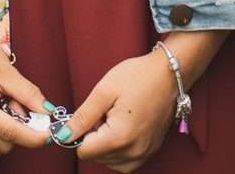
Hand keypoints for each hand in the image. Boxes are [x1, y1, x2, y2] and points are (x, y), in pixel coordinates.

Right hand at [0, 24, 53, 155]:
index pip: (11, 133)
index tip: (50, 133)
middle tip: (21, 102)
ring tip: (7, 102)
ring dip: (9, 131)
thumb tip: (46, 110)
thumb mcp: (6, 70)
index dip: (34, 136)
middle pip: (5, 144)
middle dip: (20, 128)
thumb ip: (28, 93)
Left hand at [60, 49, 180, 170]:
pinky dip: (119, 150)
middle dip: (95, 137)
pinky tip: (124, 128)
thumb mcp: (104, 91)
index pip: (84, 152)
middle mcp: (134, 151)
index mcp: (120, 138)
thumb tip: (64, 136)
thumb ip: (82, 118)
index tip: (93, 115)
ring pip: (110, 162)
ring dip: (107, 144)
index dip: (83, 132)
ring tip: (117, 118)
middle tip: (108, 112)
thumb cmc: (137, 77)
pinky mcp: (151, 151)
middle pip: (97, 157)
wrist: (169, 72)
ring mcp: (145, 153)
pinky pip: (126, 162)